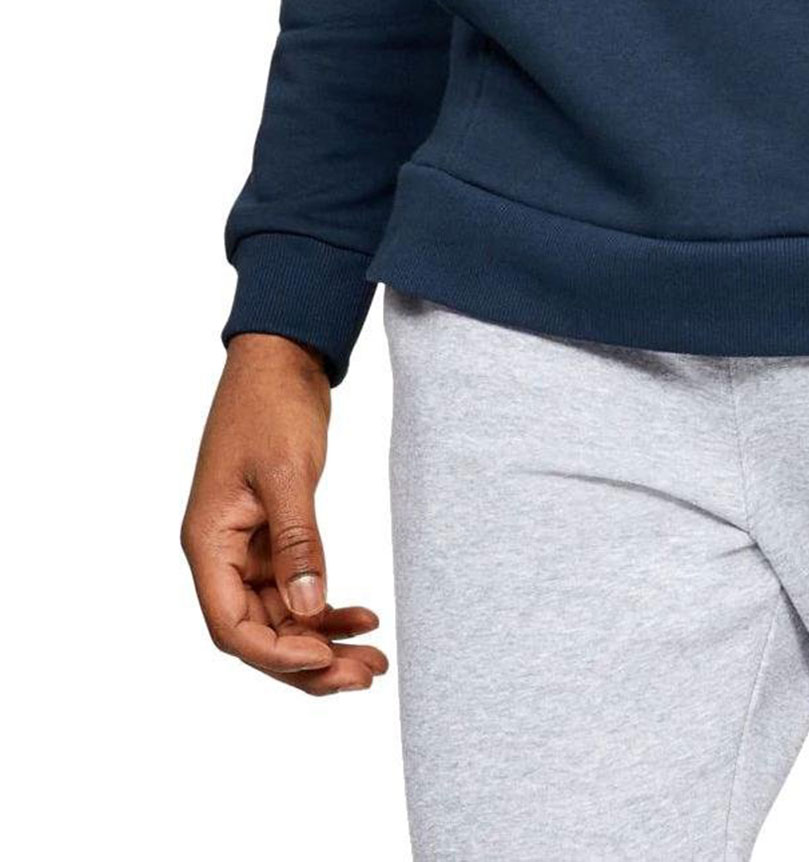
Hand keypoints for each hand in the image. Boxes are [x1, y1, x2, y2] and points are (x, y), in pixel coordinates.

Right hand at [181, 333, 387, 693]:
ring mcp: (248, 549)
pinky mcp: (274, 537)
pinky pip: (296, 590)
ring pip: (281, 618)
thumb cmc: (272, 405)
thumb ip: (298, 540)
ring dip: (324, 642)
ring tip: (374, 661)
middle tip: (366, 675)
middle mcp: (222, 554)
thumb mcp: (286, 471)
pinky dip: (326, 607)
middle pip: (259, 633)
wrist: (283, 359)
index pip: (231, 626)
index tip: (325, 658)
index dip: (277, 653)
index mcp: (208, 542)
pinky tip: (364, 617)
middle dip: (309, 662)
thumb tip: (309, 609)